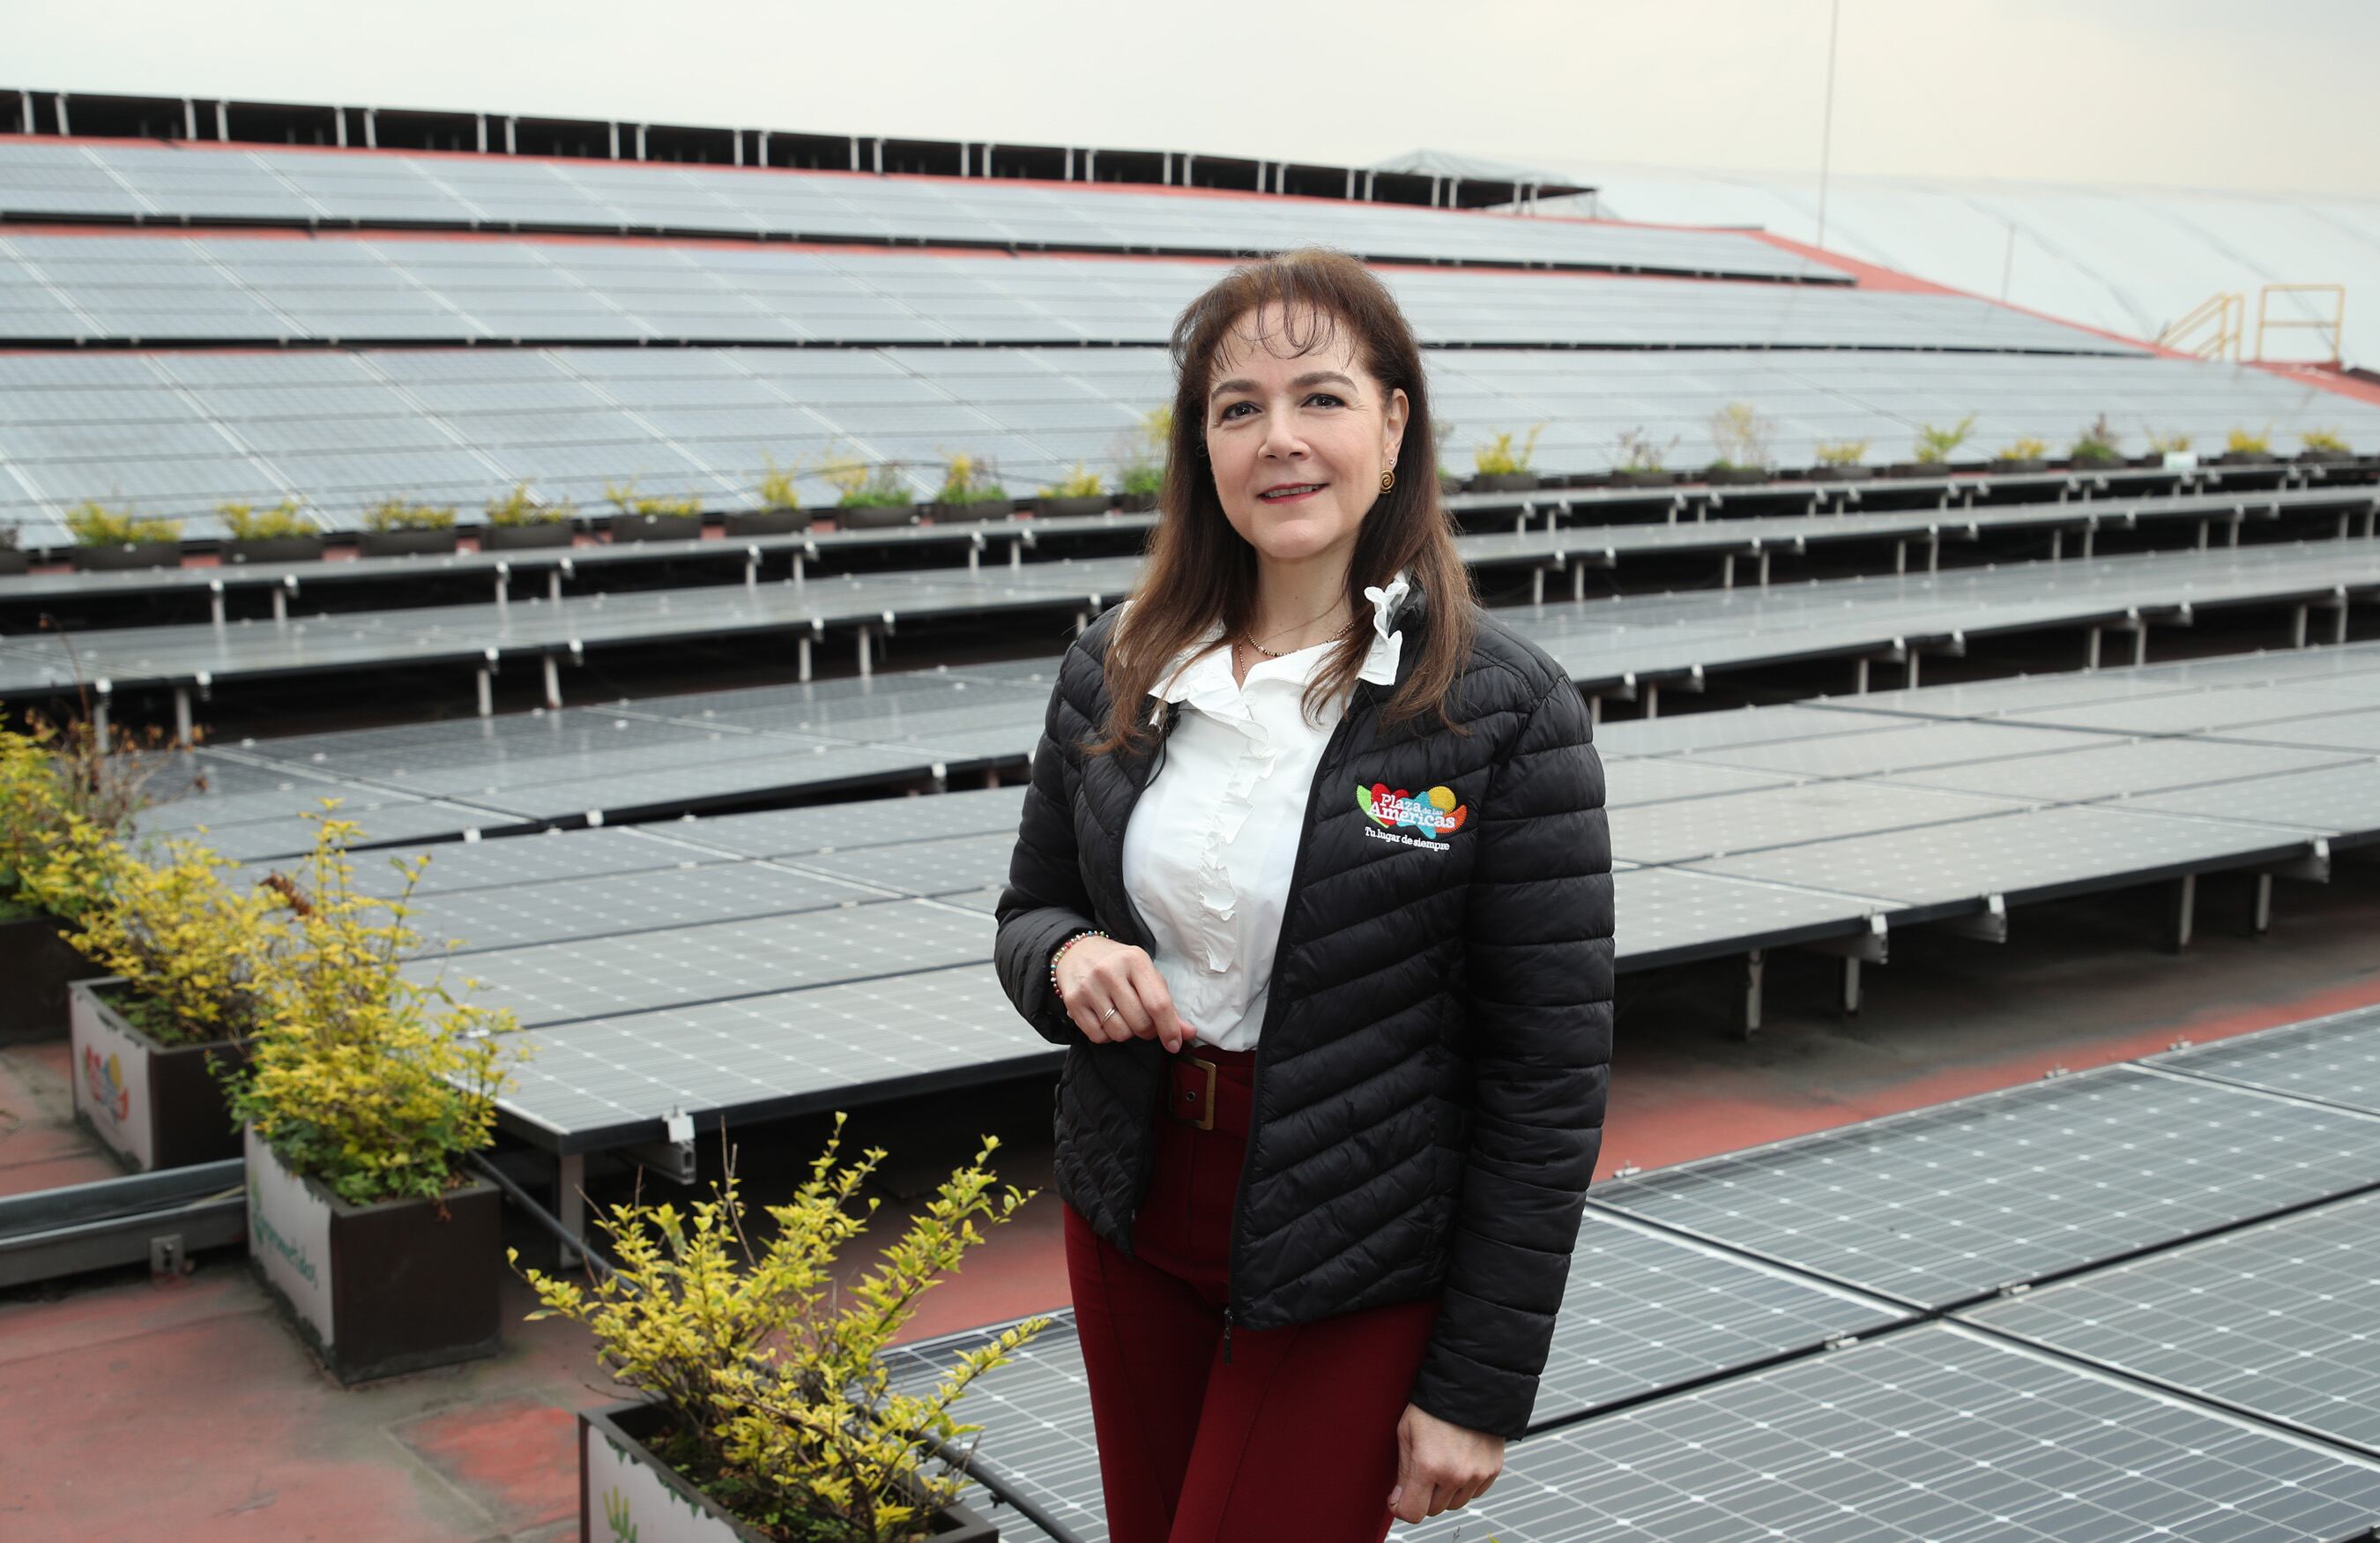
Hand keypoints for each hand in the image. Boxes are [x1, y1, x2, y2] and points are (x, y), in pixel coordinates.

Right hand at [1057, 936, 1197, 1053]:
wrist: (1078, 952)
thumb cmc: (1119, 965)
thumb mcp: (1146, 975)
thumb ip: (1167, 1004)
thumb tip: (1187, 1033)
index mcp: (1135, 961)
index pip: (1158, 1003)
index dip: (1169, 1028)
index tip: (1175, 1044)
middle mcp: (1110, 972)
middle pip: (1140, 1023)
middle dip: (1148, 1031)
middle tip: (1144, 1022)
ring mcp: (1089, 987)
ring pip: (1119, 1033)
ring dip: (1127, 1033)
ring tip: (1123, 1017)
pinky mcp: (1073, 1001)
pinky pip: (1098, 1036)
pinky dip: (1107, 1035)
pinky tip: (1106, 1019)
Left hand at [1388, 1402, 1502, 1523]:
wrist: (1472, 1385)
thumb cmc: (1434, 1404)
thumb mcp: (1406, 1431)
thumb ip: (1402, 1470)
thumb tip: (1398, 1499)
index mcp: (1428, 1465)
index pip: (1412, 1512)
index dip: (1400, 1507)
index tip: (1398, 1498)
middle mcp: (1455, 1475)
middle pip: (1433, 1509)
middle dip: (1423, 1496)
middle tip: (1422, 1471)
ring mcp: (1476, 1474)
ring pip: (1454, 1504)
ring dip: (1445, 1492)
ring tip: (1442, 1462)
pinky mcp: (1493, 1470)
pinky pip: (1474, 1493)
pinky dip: (1465, 1485)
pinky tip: (1459, 1461)